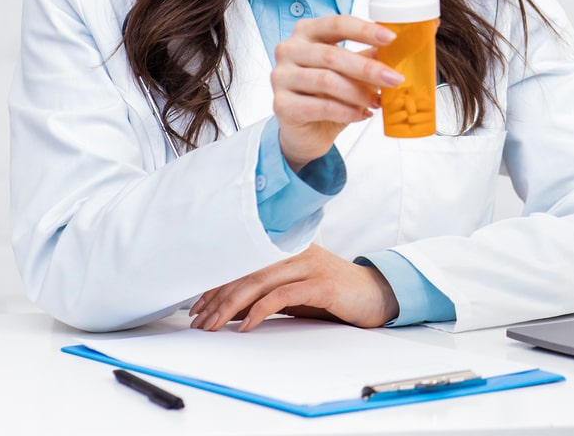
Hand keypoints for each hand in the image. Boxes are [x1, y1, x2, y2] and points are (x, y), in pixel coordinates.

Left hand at [188, 245, 399, 331]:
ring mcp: (310, 265)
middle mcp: (297, 251)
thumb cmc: (333, 294)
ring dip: (230, 306)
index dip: (216, 285)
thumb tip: (229, 310)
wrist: (376, 295)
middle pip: (246, 272)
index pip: (243, 263)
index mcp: (287, 247)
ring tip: (214, 325)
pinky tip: (246, 326)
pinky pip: (282, 295)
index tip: (198, 307)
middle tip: (200, 321)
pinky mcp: (322, 284)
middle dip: (218, 299)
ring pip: (259, 282)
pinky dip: (259, 311)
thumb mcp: (295, 292)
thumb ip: (266, 294)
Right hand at [271, 15, 402, 169]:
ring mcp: (281, 77)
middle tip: (395, 79)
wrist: (307, 131)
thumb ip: (369, 56)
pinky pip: (319, 106)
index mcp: (307, 32)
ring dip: (358, 93)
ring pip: (326, 80)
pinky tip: (361, 114)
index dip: (365, 30)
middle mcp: (289, 49)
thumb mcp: (352, 72)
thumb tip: (403, 46)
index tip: (391, 38)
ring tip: (376, 102)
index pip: (337, 23)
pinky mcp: (281, 105)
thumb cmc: (328, 94)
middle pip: (332, 54)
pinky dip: (346, 111)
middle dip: (368, 68)